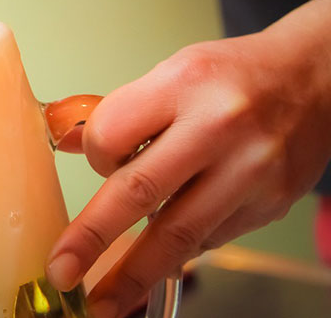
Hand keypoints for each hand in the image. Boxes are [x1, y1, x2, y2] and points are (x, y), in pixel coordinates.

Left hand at [45, 0, 330, 317]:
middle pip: (141, 192)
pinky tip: (161, 254)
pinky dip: (178, 250)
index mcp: (183, 83)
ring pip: (180, 233)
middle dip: (93, 238)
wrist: (312, 80)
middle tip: (63, 272)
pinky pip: (209, 238)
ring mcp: (250, 171)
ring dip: (135, 273)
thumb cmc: (233, 77)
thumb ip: (121, 112)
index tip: (94, 162)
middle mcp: (219, 127)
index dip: (93, 156)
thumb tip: (66, 141)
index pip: (111, 134)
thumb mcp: (169, 73)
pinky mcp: (269, 204)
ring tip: (105, 301)